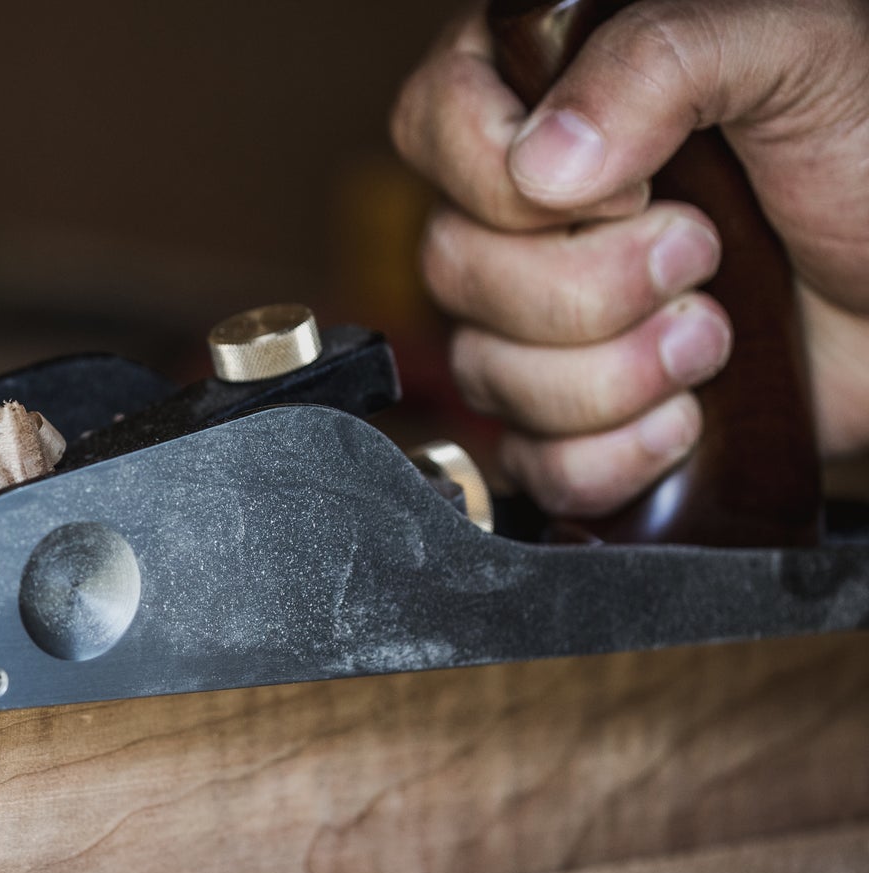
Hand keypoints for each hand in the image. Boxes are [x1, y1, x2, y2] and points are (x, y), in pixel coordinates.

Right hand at [391, 0, 868, 517]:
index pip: (432, 123)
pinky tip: (685, 417)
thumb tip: (543, 166)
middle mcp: (526, 210)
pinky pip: (531, 462)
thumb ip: (659, 59)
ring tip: (716, 335)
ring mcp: (539, 320)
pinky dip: (611, 457)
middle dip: (590, 287)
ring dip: (615, 374)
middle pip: (451, 266)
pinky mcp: (573, 418)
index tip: (625, 188)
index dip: (501, 175)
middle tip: (704, 254)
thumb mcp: (797, 51)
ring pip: (485, 372)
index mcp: (555, 91)